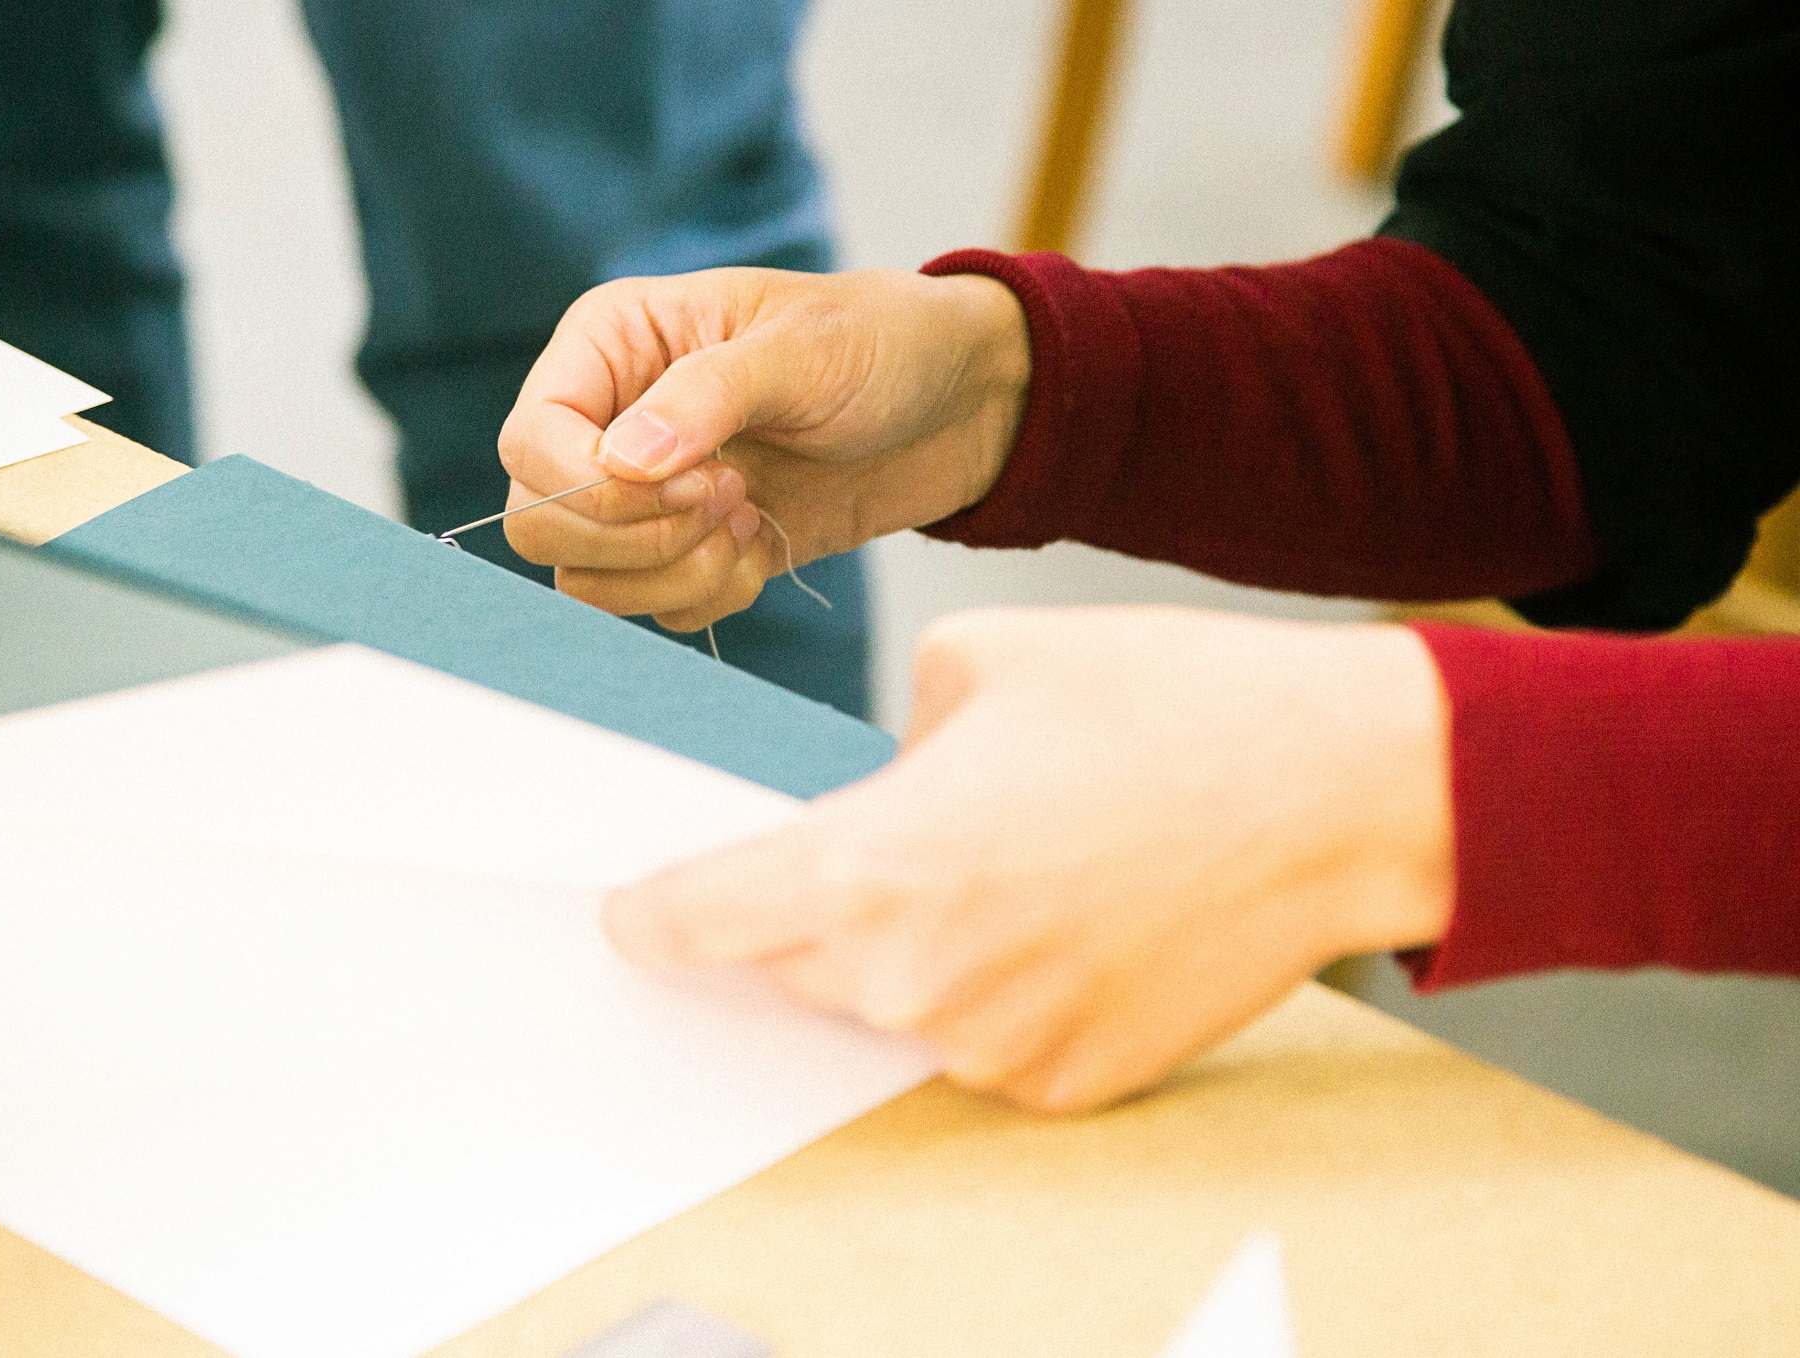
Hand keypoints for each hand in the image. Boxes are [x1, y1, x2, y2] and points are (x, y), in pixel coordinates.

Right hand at [496, 267, 1029, 630]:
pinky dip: (708, 597)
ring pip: (589, 580)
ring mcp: (648, 493)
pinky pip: (654, 609)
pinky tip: (765, 544)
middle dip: (631, 536)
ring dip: (671, 574)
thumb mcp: (801, 348)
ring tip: (750, 520)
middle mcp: (611, 419)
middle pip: (540, 521)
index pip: (529, 439)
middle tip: (729, 500)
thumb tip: (622, 462)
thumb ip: (704, 397)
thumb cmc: (881, 342)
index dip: (591, 485)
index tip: (696, 480)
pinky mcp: (691, 550)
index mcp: (612, 344)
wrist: (958, 404)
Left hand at [604, 608, 1455, 1112]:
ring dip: (900, 952)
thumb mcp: (975, 665)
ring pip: (884, 1009)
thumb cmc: (1165, 707)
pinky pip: (973, 1042)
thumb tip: (868, 800)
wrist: (1337, 790)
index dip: (659, 916)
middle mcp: (917, 984)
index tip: (635, 915)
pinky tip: (1053, 912)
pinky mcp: (1066, 1086)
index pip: (704, 921)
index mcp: (872, 869)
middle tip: (873, 846)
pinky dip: (982, 991)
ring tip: (996, 863)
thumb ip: (881, 751)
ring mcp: (994, 1049)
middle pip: (788, 970)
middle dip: (800, 916)